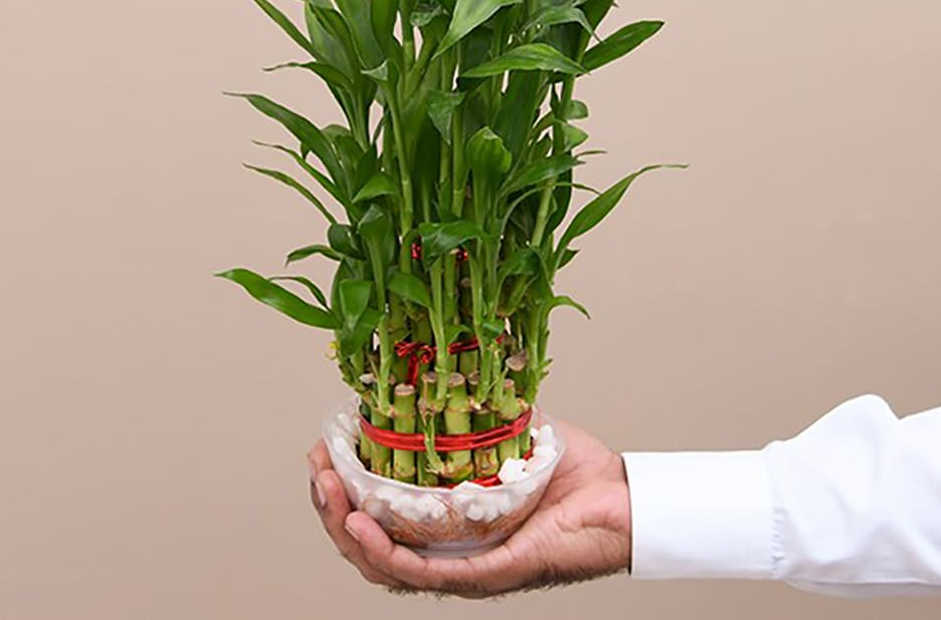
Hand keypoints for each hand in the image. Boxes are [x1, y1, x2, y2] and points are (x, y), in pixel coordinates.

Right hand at [307, 419, 630, 597]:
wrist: (623, 500)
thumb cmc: (574, 473)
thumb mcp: (512, 429)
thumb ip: (478, 407)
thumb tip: (446, 365)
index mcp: (451, 518)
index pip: (382, 513)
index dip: (346, 487)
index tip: (324, 450)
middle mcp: (451, 548)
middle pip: (372, 542)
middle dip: (333, 507)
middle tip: (316, 469)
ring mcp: (466, 566)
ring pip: (386, 563)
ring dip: (346, 528)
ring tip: (327, 492)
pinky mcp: (486, 574)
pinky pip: (426, 573)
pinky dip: (386, 552)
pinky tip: (361, 523)